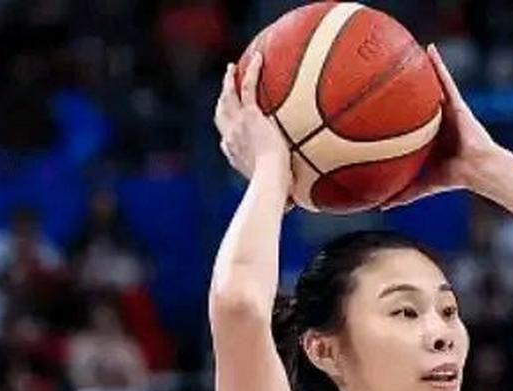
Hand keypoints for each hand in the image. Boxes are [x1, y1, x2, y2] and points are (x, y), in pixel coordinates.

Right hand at [215, 53, 291, 186]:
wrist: (270, 181)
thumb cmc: (274, 194)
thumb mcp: (277, 195)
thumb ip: (282, 199)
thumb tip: (291, 210)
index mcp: (236, 156)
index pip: (228, 142)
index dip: (228, 135)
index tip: (232, 133)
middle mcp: (232, 138)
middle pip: (221, 115)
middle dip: (221, 101)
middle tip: (225, 90)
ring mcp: (238, 125)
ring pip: (228, 97)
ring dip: (229, 82)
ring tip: (232, 69)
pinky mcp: (250, 115)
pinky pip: (249, 87)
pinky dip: (252, 71)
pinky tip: (258, 58)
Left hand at [381, 44, 500, 209]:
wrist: (477, 169)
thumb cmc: (455, 176)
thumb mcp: (423, 184)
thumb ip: (404, 194)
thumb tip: (381, 207)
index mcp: (427, 135)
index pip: (409, 119)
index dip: (396, 109)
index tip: (377, 102)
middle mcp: (436, 119)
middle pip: (417, 98)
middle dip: (405, 85)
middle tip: (387, 71)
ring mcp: (447, 109)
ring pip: (430, 84)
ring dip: (421, 67)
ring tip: (406, 50)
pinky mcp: (456, 103)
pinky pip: (445, 79)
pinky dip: (438, 63)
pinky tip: (429, 49)